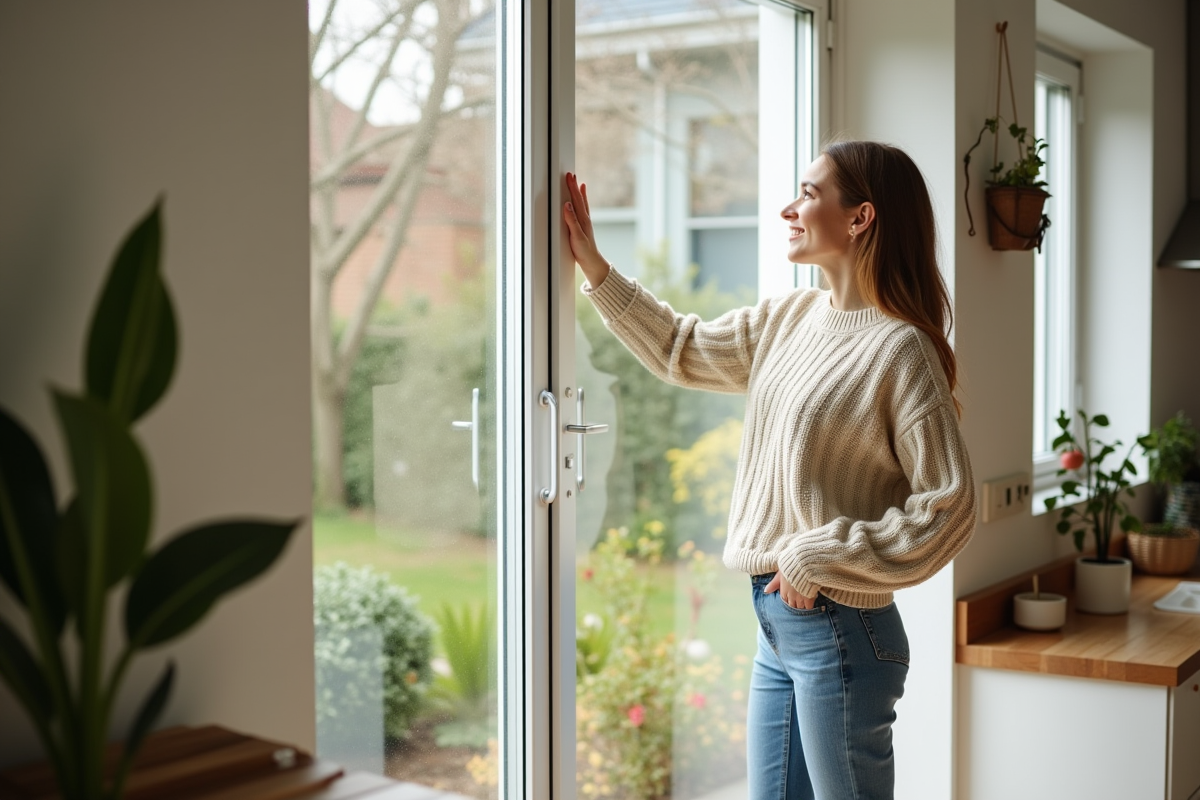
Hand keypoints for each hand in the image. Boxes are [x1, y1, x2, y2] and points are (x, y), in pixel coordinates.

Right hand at [563, 172, 610, 287]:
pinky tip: (579, 203)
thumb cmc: (583, 251)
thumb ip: (571, 221)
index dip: (572, 187)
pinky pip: (582, 211)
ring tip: (578, 183)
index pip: (576, 199)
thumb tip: (567, 205)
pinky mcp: (583, 228)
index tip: (568, 176)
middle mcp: (584, 219)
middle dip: (574, 186)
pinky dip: (581, 204)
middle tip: (570, 174)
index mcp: (582, 219)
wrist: (591, 262)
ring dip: (579, 193)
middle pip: (579, 199)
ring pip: (581, 204)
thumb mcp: (576, 236)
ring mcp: (584, 223)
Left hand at [764, 571, 816, 609]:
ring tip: (804, 608)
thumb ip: (773, 584)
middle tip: (798, 606)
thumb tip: (766, 591)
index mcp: (783, 591)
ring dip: (801, 607)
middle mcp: (791, 597)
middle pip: (792, 606)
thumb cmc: (790, 568)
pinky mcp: (809, 598)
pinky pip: (808, 607)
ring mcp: (800, 598)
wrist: (803, 566)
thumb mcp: (780, 574)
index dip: (788, 602)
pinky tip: (811, 606)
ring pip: (800, 607)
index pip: (784, 601)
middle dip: (795, 606)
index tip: (791, 601)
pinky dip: (809, 607)